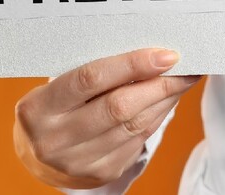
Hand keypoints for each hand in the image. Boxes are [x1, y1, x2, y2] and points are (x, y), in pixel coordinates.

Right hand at [13, 48, 200, 188]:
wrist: (39, 154)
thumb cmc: (55, 106)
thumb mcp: (58, 86)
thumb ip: (94, 72)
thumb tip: (148, 51)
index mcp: (39, 108)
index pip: (90, 79)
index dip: (132, 65)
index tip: (165, 55)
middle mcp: (55, 139)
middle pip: (119, 106)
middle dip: (159, 84)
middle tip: (185, 66)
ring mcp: (78, 161)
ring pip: (134, 125)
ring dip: (165, 99)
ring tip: (183, 78)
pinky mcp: (101, 172)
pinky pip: (139, 139)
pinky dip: (157, 115)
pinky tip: (168, 99)